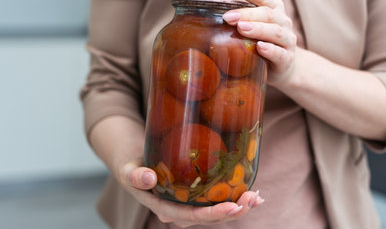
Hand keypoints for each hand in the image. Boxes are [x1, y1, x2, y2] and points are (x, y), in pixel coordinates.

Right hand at [118, 159, 263, 227]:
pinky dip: (235, 199)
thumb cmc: (132, 169)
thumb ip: (135, 176)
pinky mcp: (196, 199)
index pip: (191, 216)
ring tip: (257, 198)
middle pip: (209, 218)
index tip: (232, 207)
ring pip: (217, 213)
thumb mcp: (128, 170)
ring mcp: (189, 207)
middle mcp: (179, 212)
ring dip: (239, 207)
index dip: (212, 214)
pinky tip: (252, 193)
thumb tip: (148, 178)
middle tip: (253, 199)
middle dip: (233, 211)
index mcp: (164, 208)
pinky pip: (217, 202)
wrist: (136, 168)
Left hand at [223, 0, 296, 85]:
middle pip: (268, 15)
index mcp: (275, 12)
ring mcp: (287, 41)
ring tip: (241, 28)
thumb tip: (215, 16)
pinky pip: (280, 54)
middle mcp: (284, 24)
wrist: (283, 67)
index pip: (267, 0)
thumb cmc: (263, 44)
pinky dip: (270, 50)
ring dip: (258, 29)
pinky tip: (260, 48)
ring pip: (276, 32)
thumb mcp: (253, 29)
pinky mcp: (287, 59)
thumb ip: (241, 20)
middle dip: (248, 14)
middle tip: (229, 17)